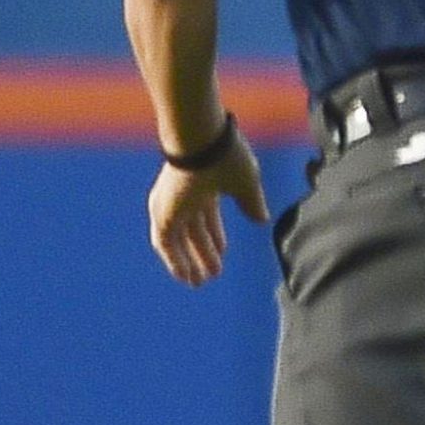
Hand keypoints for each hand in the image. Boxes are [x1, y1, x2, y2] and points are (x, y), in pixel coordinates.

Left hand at [146, 132, 269, 286]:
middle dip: (203, 252)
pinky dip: (173, 260)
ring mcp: (171, 204)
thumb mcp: (247, 185)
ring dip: (187, 261)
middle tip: (212, 274)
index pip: (207, 216)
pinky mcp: (162, 213)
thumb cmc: (226, 157)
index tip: (223, 253)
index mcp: (205, 186)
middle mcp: (185, 196)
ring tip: (197, 282)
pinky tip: (184, 276)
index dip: (215, 236)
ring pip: (177, 239)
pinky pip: (164, 243)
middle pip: (192, 230)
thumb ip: (253, 204)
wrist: (202, 142)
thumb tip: (262, 220)